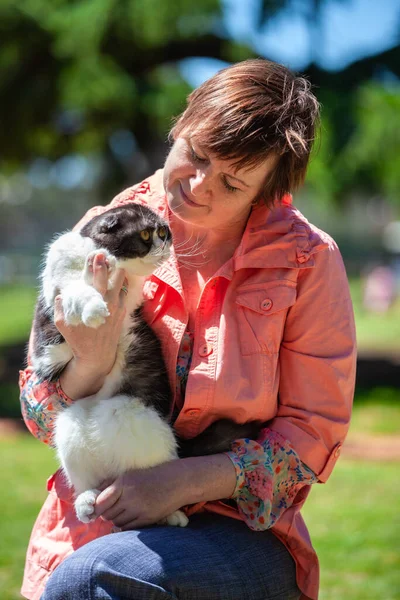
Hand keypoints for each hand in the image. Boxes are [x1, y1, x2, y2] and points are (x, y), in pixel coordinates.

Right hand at [55, 253, 126, 378]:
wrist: (97, 357)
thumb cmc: (79, 341)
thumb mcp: (63, 325)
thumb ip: (61, 307)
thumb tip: (61, 293)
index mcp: (94, 303)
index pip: (97, 279)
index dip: (97, 265)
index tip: (96, 254)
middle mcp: (108, 303)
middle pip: (114, 277)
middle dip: (109, 264)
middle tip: (104, 255)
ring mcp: (118, 307)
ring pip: (122, 283)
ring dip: (117, 272)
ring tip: (113, 264)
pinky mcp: (122, 312)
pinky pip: (124, 293)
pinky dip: (120, 284)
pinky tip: (116, 278)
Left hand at [94, 461, 186, 530]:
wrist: (177, 482)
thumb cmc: (152, 476)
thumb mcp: (130, 475)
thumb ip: (111, 484)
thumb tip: (93, 495)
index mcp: (124, 483)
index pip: (100, 502)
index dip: (95, 508)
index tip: (93, 509)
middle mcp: (130, 497)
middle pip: (107, 514)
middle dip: (105, 513)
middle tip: (110, 508)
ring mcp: (139, 510)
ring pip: (116, 522)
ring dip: (116, 519)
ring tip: (123, 511)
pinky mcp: (147, 520)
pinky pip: (128, 527)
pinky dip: (125, 524)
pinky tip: (130, 517)